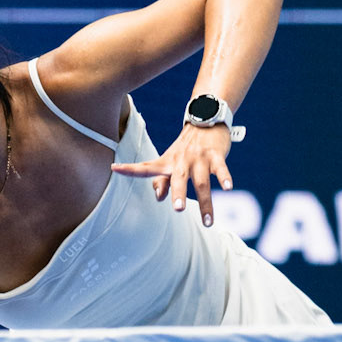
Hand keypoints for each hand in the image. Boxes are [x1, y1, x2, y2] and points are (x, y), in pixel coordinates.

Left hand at [111, 120, 232, 222]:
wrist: (206, 120)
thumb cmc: (186, 147)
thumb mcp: (171, 161)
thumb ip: (163, 180)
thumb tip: (158, 198)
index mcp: (167, 162)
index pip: (145, 167)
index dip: (129, 169)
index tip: (114, 169)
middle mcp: (181, 160)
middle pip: (179, 179)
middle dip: (179, 193)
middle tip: (178, 209)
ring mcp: (199, 158)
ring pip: (202, 182)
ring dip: (206, 202)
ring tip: (208, 221)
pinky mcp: (216, 155)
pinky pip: (221, 169)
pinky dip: (224, 178)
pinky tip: (227, 188)